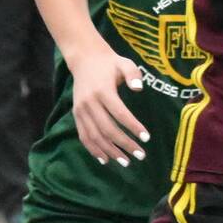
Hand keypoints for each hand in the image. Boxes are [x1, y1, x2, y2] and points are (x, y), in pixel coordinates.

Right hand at [68, 48, 148, 165]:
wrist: (84, 60)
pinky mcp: (76, 115)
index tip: (146, 138)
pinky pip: (84, 136)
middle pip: (107, 129)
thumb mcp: (124, 63)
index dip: (133, 127)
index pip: (120, 113)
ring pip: (95, 136)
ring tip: (125, 162)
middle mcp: (89, 103)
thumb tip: (139, 88)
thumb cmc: (109, 63)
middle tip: (140, 155)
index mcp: (102, 91)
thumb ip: (133, 74)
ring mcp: (81, 111)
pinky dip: (93, 150)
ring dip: (110, 151)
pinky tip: (105, 160)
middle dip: (124, 144)